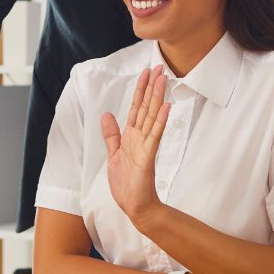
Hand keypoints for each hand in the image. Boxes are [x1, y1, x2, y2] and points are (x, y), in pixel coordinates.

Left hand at [101, 66, 170, 224]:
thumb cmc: (127, 184)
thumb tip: (106, 115)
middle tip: (159, 67)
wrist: (135, 207)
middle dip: (152, 87)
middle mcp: (140, 137)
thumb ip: (112, 135)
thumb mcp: (114, 155)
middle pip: (146, 107)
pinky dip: (160, 121)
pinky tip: (166, 108)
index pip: (136, 107)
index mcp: (131, 136)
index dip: (140, 89)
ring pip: (152, 117)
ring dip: (157, 98)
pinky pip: (154, 136)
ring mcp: (145, 146)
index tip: (146, 72)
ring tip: (164, 80)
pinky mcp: (148, 157)